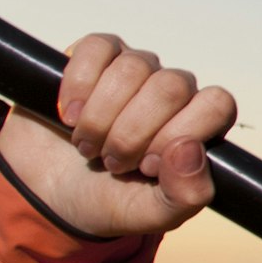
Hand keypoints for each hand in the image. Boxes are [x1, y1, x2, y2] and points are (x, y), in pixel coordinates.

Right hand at [0, 34, 236, 239]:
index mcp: (197, 125)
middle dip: (132, 133)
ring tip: (87, 146)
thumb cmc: (107, 200)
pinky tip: (68, 116)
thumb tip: (190, 149)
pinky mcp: (95, 55)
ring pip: (133, 67)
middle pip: (171, 86)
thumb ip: (186, 194)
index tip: (147, 166)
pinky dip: (78, 86)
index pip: (216, 104)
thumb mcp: (151, 215)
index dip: (180, 134)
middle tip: (111, 163)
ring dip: (100, 118)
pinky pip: (98, 48)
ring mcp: (135, 68)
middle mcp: (172, 91)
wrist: (45, 193)